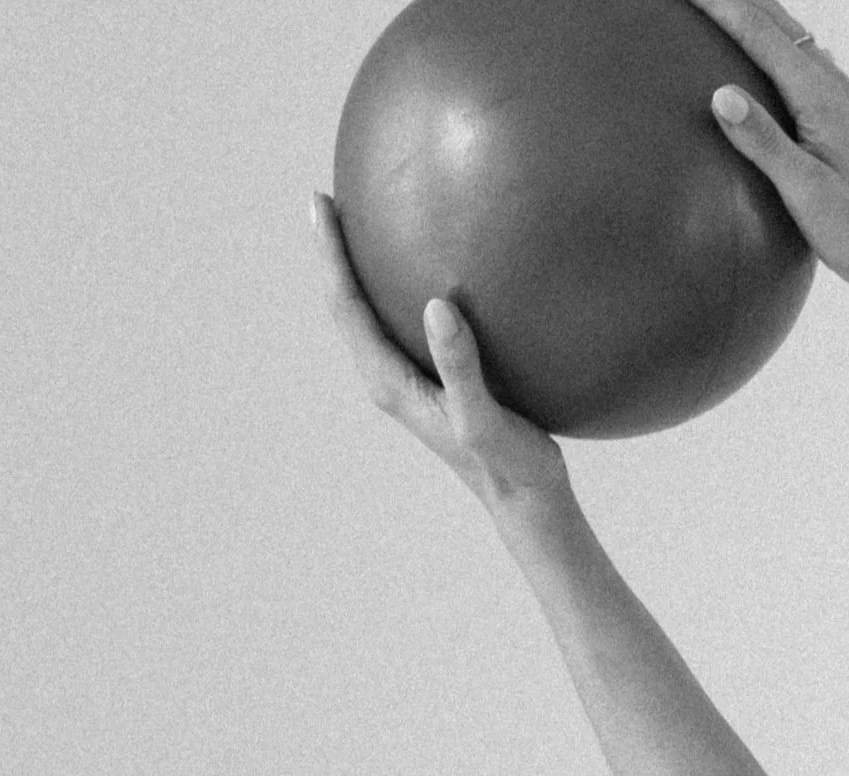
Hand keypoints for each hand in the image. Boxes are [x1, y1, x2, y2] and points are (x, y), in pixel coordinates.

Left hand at [312, 193, 571, 517]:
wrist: (528, 502)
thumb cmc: (509, 466)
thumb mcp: (484, 419)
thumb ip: (460, 367)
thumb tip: (438, 305)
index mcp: (389, 382)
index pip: (346, 306)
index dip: (330, 254)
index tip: (320, 202)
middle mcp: (390, 378)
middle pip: (347, 306)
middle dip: (333, 255)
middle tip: (327, 199)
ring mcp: (410, 381)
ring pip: (370, 316)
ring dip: (361, 272)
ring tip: (364, 224)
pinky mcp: (435, 381)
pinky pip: (403, 325)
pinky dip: (400, 292)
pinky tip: (430, 270)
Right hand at [688, 0, 848, 301]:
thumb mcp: (804, 191)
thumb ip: (763, 141)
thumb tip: (720, 94)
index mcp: (818, 94)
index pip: (757, 29)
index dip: (719, 4)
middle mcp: (830, 84)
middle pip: (774, 19)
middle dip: (735, 0)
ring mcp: (837, 98)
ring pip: (787, 35)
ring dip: (753, 15)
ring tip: (721, 9)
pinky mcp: (837, 118)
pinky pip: (797, 61)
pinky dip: (769, 44)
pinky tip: (760, 53)